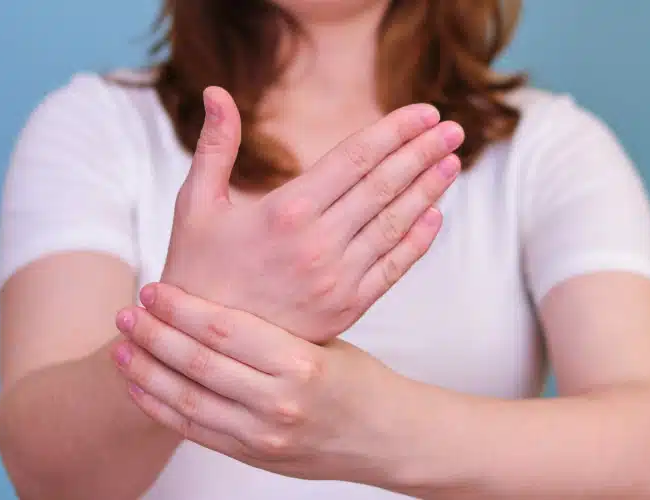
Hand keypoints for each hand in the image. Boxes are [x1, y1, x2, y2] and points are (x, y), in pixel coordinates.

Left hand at [113, 283, 410, 484]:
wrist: (384, 437)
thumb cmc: (359, 380)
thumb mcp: (323, 341)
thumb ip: (268, 331)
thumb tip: (209, 305)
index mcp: (301, 362)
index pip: (223, 330)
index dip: (181, 308)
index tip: (154, 290)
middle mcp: (278, 401)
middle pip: (197, 363)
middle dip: (154, 335)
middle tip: (127, 313)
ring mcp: (263, 435)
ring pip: (187, 400)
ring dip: (146, 372)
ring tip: (121, 347)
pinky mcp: (253, 455)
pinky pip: (195, 431)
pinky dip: (161, 407)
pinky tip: (139, 386)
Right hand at [162, 87, 463, 342]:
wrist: (203, 346)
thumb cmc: (196, 268)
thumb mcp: (195, 205)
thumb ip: (215, 147)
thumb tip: (216, 91)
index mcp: (285, 211)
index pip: (356, 158)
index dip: (395, 131)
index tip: (426, 111)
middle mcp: (319, 244)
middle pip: (384, 186)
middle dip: (423, 152)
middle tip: (454, 129)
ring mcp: (337, 279)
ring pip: (395, 224)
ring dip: (429, 190)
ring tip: (452, 162)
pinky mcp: (347, 308)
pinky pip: (393, 269)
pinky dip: (417, 240)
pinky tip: (436, 215)